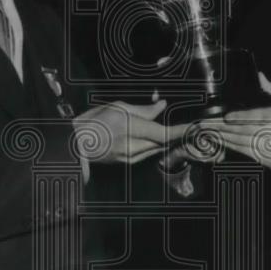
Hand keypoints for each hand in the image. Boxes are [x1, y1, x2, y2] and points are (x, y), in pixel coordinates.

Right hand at [73, 99, 187, 164]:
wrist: (75, 145)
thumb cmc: (92, 121)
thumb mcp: (116, 107)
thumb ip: (142, 109)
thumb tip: (162, 106)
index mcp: (128, 127)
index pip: (162, 132)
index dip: (181, 131)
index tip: (195, 127)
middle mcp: (131, 145)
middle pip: (163, 142)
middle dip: (177, 134)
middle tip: (190, 126)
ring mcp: (130, 157)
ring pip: (157, 148)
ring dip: (167, 139)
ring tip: (175, 130)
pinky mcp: (128, 163)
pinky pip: (148, 153)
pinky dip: (155, 144)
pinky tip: (156, 137)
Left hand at [216, 73, 270, 176]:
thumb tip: (260, 77)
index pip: (258, 117)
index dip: (240, 117)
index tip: (227, 117)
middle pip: (245, 131)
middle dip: (225, 128)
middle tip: (208, 125)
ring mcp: (270, 149)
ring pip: (242, 143)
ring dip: (225, 138)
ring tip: (210, 133)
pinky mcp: (266, 160)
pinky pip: (246, 153)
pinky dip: (233, 147)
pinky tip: (223, 143)